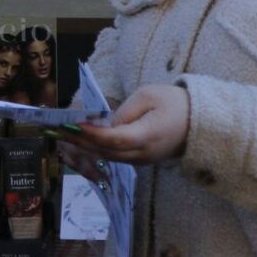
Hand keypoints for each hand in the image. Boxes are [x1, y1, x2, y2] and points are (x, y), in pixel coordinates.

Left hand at [68, 83, 190, 165]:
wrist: (200, 123)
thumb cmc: (175, 103)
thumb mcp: (149, 95)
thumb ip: (125, 111)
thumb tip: (104, 124)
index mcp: (148, 135)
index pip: (113, 139)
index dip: (91, 133)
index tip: (72, 123)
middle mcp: (143, 154)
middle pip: (105, 151)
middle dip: (79, 141)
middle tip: (57, 129)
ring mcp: (142, 160)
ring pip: (107, 157)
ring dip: (84, 146)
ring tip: (63, 134)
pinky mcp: (140, 160)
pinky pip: (114, 157)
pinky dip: (96, 149)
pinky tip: (80, 141)